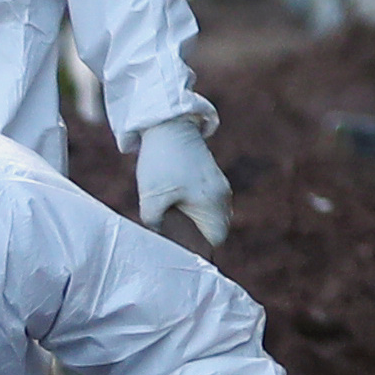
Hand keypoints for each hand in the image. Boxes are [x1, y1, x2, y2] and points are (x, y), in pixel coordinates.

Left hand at [135, 120, 229, 245]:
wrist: (167, 125)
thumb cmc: (161, 163)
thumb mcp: (151, 199)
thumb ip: (156, 224)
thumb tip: (160, 235)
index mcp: (214, 203)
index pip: (216, 239)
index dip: (199, 248)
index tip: (180, 248)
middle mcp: (222, 195)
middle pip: (215, 228)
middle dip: (195, 235)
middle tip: (173, 236)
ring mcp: (218, 184)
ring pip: (210, 214)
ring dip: (193, 220)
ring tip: (171, 219)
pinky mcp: (210, 176)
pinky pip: (206, 201)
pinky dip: (192, 207)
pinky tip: (172, 203)